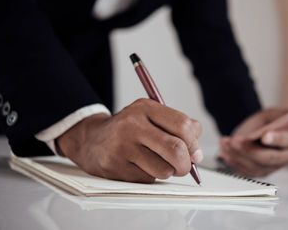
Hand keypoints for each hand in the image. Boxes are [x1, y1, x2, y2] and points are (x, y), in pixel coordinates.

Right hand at [57, 98, 202, 182]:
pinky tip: (137, 166)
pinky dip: (149, 176)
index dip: (194, 143)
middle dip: (186, 164)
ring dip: (166, 172)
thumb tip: (197, 152)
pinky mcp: (114, 167)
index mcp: (145, 108)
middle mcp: (132, 125)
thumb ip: (176, 126)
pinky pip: (147, 180)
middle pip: (176, 150)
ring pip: (163, 170)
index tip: (195, 153)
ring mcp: (122, 147)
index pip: (183, 125)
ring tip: (155, 163)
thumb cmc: (128, 129)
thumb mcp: (150, 116)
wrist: (90, 139)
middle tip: (184, 166)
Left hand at [219, 108, 287, 176]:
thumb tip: (271, 126)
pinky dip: (234, 162)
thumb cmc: (264, 123)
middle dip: (250, 150)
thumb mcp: (269, 115)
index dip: (277, 139)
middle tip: (235, 142)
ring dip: (237, 155)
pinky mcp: (260, 172)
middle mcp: (286, 157)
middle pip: (270, 158)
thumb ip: (272, 118)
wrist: (254, 132)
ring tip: (226, 144)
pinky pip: (247, 171)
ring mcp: (273, 167)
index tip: (264, 136)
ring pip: (255, 166)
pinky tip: (225, 152)